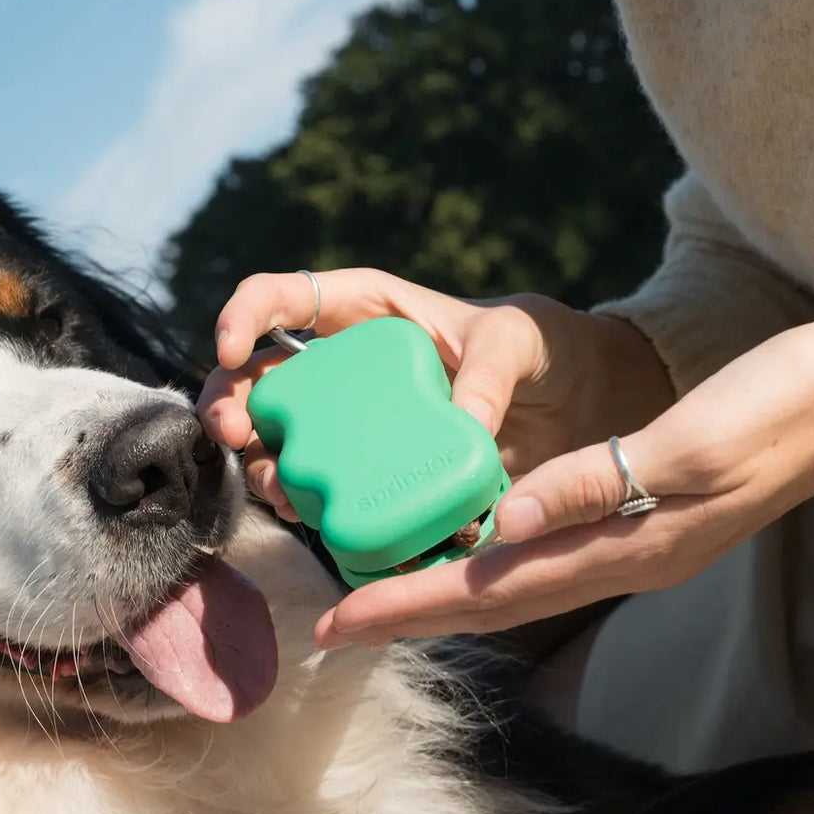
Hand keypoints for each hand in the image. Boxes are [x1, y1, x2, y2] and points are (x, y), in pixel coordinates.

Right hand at [198, 268, 672, 520]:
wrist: (581, 410)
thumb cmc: (545, 349)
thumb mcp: (522, 340)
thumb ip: (492, 368)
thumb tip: (464, 425)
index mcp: (366, 313)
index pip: (283, 297)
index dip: (244, 314)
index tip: (232, 348)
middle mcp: (346, 368)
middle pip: (261, 377)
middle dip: (232, 402)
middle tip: (232, 432)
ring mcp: (355, 425)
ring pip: (280, 440)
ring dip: (261, 463)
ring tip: (277, 486)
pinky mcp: (375, 474)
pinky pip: (325, 489)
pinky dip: (308, 505)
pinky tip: (311, 517)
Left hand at [312, 317, 813, 646]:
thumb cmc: (779, 406)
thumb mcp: (689, 443)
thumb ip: (595, 484)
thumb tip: (504, 525)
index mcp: (628, 544)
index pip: (494, 588)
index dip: (410, 607)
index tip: (338, 625)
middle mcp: (623, 555)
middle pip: (495, 599)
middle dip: (411, 613)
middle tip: (333, 626)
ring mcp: (637, 541)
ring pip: (518, 580)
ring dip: (446, 591)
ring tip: (380, 592)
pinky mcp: (645, 514)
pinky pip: (548, 551)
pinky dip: (494, 557)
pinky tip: (470, 544)